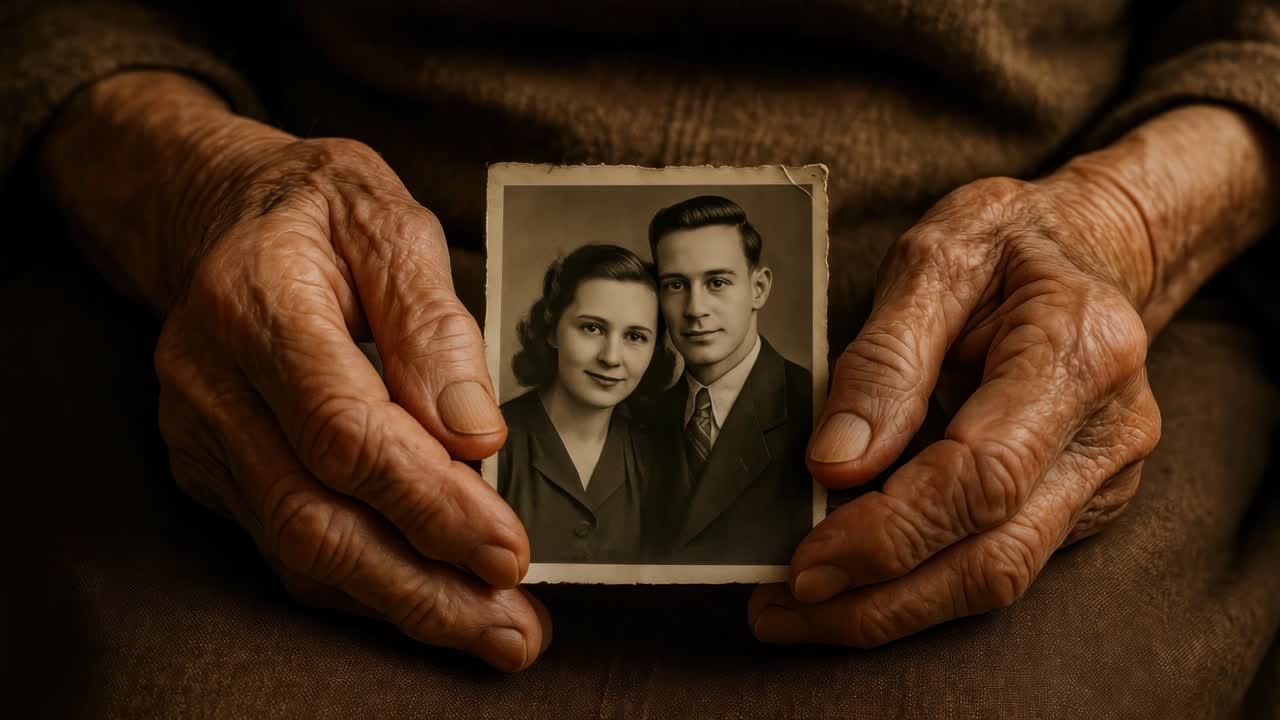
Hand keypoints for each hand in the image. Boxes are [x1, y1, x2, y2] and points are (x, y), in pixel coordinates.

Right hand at [39, 71, 548, 669]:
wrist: (212, 213)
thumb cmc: (317, 209)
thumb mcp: (387, 218)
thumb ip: (431, 320)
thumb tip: (476, 432)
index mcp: (256, 301)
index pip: (344, 429)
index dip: (428, 499)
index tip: (509, 547)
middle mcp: (211, 381)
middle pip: (315, 516)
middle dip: (423, 587)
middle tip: (514, 630)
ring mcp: (200, 434)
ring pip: (298, 551)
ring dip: (402, 604)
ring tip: (494, 631)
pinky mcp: (209, 469)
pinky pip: (286, 547)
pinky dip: (365, 585)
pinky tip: (432, 602)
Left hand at [749, 173, 1162, 645]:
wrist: (1091, 249)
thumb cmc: (1007, 243)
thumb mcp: (935, 256)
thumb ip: (885, 357)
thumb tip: (835, 464)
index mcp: (1080, 351)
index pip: (981, 474)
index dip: (889, 531)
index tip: (806, 560)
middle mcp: (1109, 430)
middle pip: (994, 556)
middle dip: (878, 599)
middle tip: (780, 608)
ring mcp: (1102, 476)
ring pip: (998, 578)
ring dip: (890, 609)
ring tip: (797, 610)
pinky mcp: (1081, 503)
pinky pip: (997, 561)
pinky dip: (917, 582)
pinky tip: (850, 578)